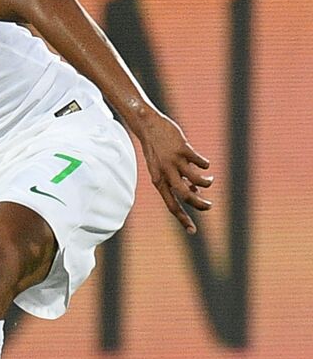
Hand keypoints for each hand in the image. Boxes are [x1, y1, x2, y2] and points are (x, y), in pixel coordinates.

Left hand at [136, 112, 213, 233]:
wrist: (147, 126)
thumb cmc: (156, 151)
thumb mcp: (162, 169)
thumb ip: (176, 181)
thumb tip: (194, 191)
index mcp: (159, 182)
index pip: (171, 206)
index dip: (182, 219)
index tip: (193, 231)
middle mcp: (165, 173)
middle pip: (185, 196)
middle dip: (200, 204)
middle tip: (210, 206)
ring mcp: (173, 161)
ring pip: (196, 179)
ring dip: (206, 182)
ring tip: (210, 180)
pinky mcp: (182, 148)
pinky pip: (200, 161)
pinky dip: (205, 165)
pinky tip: (204, 164)